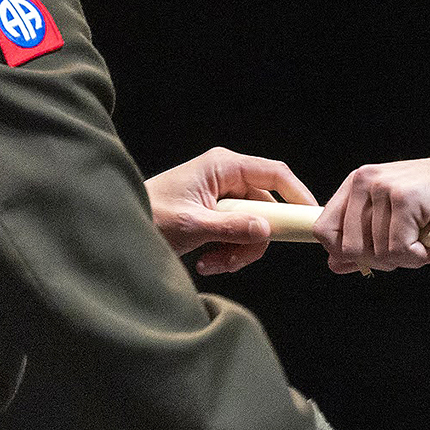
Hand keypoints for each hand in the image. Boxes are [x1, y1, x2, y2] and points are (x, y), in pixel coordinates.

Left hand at [144, 147, 316, 275]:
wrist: (121, 229)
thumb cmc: (149, 216)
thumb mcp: (193, 225)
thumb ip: (232, 227)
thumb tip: (266, 229)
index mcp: (222, 166)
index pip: (275, 173)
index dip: (297, 194)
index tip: (309, 220)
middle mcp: (225, 177)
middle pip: (266, 208)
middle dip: (253, 240)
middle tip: (231, 261)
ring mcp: (221, 197)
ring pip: (253, 227)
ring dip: (237, 251)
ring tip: (210, 263)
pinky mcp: (216, 215)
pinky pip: (238, 235)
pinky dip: (226, 253)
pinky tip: (204, 262)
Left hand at [315, 152, 429, 273]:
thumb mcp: (395, 221)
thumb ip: (363, 241)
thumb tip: (334, 264)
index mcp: (357, 183)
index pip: (324, 229)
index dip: (344, 254)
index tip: (374, 258)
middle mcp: (365, 181)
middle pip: (349, 248)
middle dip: (381, 261)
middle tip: (409, 252)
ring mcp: (384, 188)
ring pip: (377, 253)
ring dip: (406, 260)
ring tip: (426, 245)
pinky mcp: (404, 199)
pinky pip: (399, 250)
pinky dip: (419, 258)